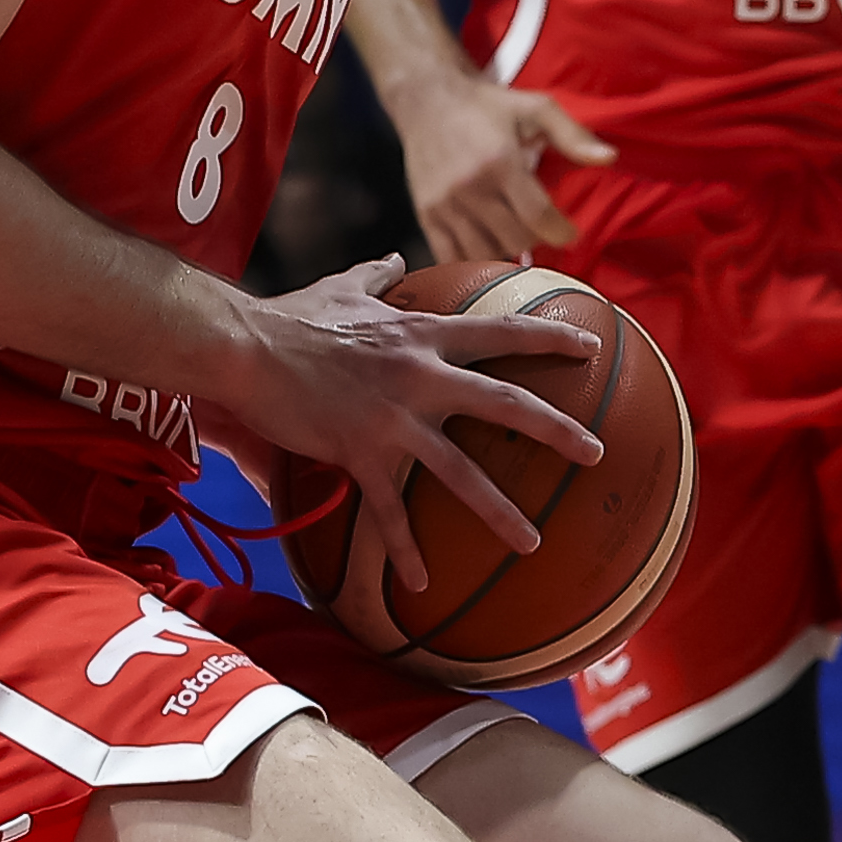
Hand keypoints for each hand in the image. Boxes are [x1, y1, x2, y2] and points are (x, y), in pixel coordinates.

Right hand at [234, 252, 603, 598]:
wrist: (245, 348)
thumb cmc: (292, 316)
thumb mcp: (344, 285)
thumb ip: (377, 274)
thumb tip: (394, 258)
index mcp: (423, 335)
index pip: (501, 332)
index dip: (550, 337)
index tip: (591, 346)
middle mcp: (420, 376)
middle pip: (506, 404)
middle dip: (558, 430)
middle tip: (597, 454)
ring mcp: (393, 418)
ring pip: (462, 471)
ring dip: (501, 511)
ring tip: (533, 542)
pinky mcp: (359, 453)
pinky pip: (389, 512)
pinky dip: (406, 550)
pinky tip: (422, 582)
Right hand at [392, 62, 612, 264]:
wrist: (427, 98)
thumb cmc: (486, 105)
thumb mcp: (535, 108)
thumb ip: (572, 135)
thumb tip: (609, 158)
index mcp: (500, 162)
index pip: (538, 216)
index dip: (560, 232)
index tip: (569, 234)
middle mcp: (470, 187)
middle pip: (514, 239)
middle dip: (534, 240)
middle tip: (540, 230)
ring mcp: (445, 205)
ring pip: (484, 254)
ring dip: (505, 254)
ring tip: (514, 239)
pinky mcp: (427, 215)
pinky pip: (450, 258)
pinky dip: (472, 264)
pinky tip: (486, 253)